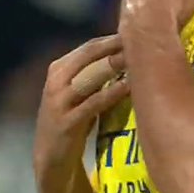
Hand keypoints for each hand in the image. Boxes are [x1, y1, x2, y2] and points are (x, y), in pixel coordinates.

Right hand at [33, 36, 128, 185]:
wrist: (51, 158)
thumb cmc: (73, 121)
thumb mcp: (79, 93)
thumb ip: (95, 74)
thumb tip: (129, 54)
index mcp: (58, 68)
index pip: (89, 47)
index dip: (114, 39)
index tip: (139, 33)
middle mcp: (55, 80)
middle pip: (89, 55)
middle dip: (115, 47)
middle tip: (142, 40)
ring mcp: (58, 101)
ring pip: (90, 76)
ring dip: (114, 66)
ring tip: (137, 59)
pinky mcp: (66, 122)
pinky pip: (93, 103)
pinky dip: (112, 93)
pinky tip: (129, 87)